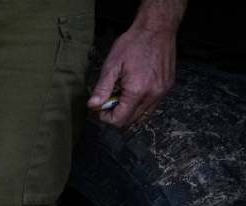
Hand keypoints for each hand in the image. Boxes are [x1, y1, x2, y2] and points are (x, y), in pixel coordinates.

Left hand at [88, 1, 184, 127]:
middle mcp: (153, 94)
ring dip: (129, 111)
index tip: (100, 107)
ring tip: (120, 94)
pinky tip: (133, 91)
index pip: (120, 120)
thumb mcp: (112, 65)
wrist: (157, 28)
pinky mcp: (167, 87)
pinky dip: (140, 104)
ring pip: (143, 116)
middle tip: (108, 101)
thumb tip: (92, 106)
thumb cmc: (133, 43)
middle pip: (131, 121)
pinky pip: (152, 106)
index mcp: (137, 91)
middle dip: (116, 115)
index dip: (106, 118)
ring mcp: (162, 92)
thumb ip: (102, 88)